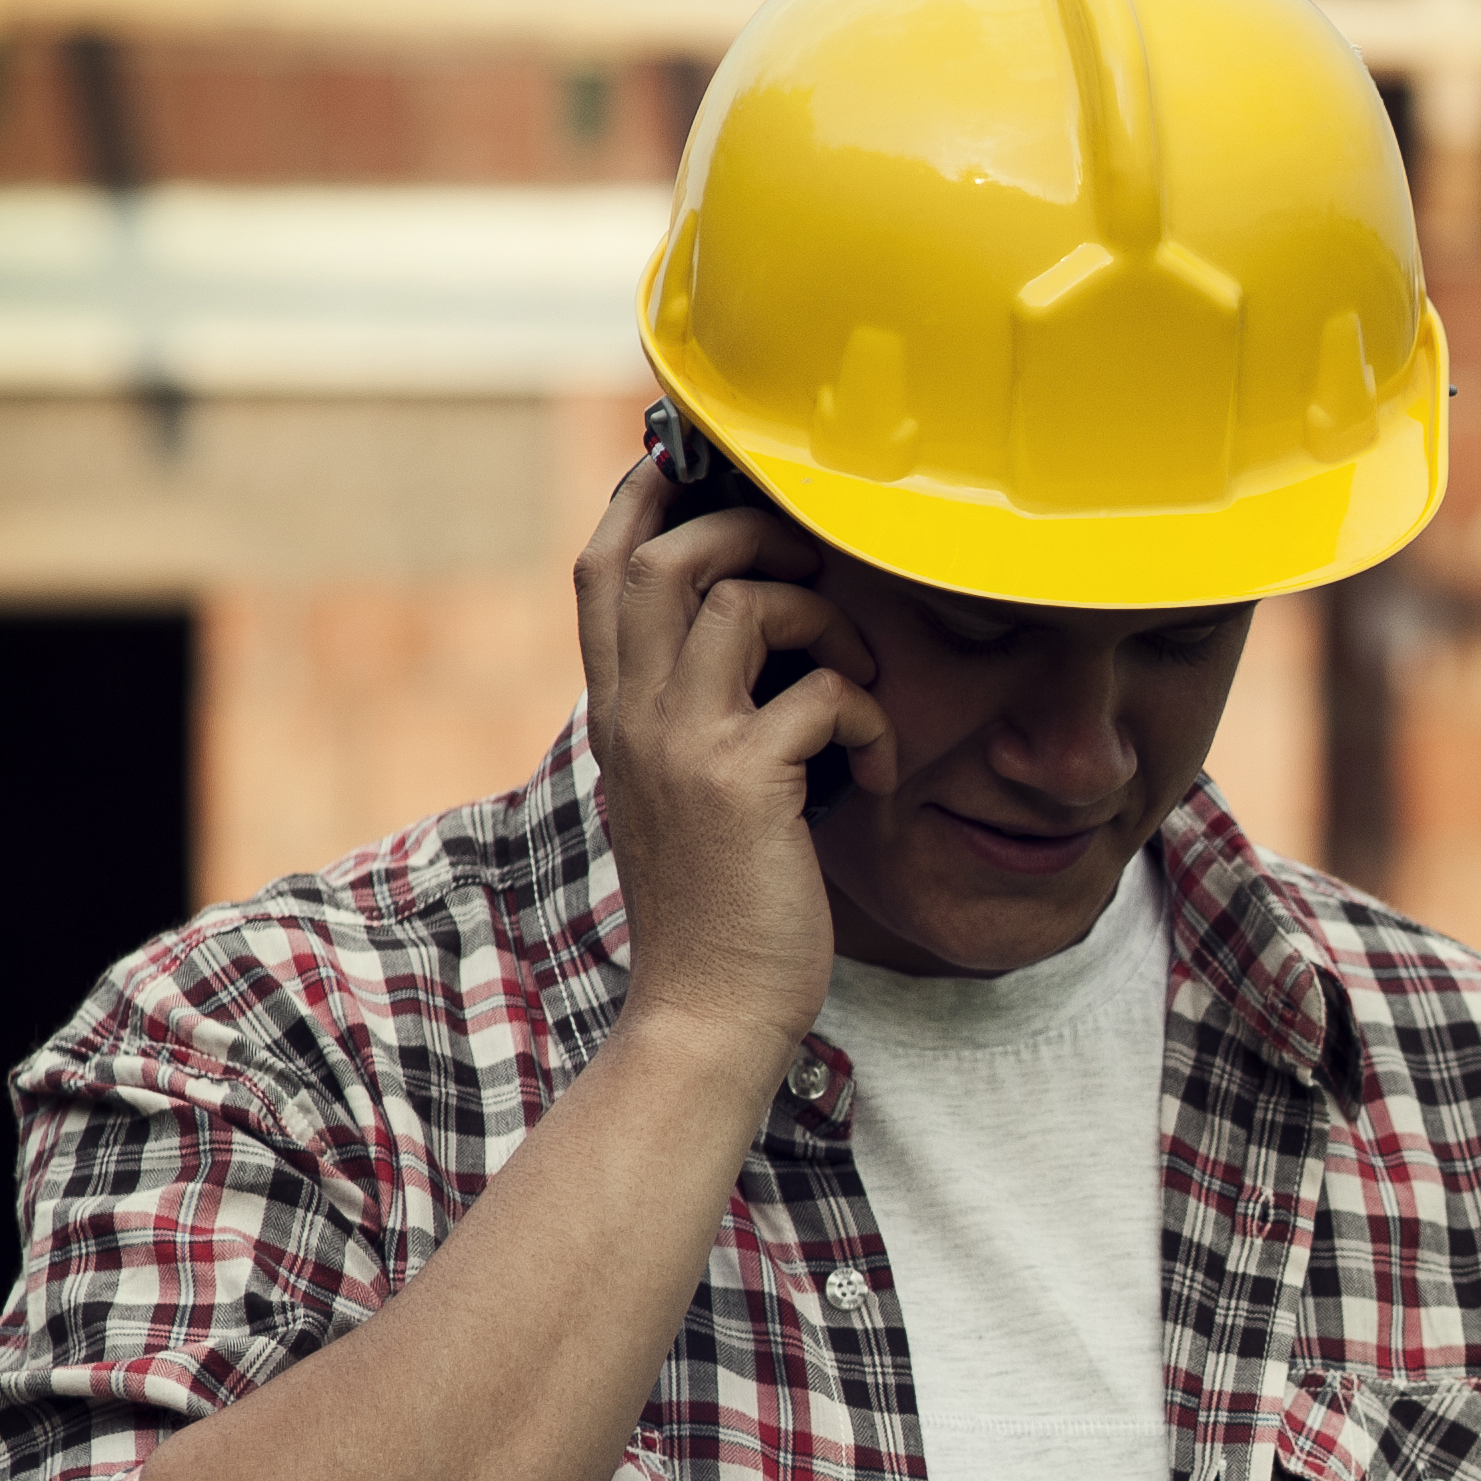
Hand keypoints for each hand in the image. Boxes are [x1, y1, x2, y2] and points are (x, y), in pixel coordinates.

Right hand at [574, 451, 888, 1049]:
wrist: (709, 1014)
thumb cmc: (721, 907)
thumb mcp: (684, 794)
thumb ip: (693, 717)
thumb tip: (746, 644)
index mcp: (618, 713)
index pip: (602, 570)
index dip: (646, 499)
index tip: (701, 466)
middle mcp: (634, 717)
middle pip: (660, 555)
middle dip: (745, 533)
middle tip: (812, 569)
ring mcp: (682, 747)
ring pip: (736, 602)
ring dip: (820, 617)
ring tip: (861, 676)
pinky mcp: (743, 786)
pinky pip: (820, 692)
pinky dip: (869, 716)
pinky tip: (878, 772)